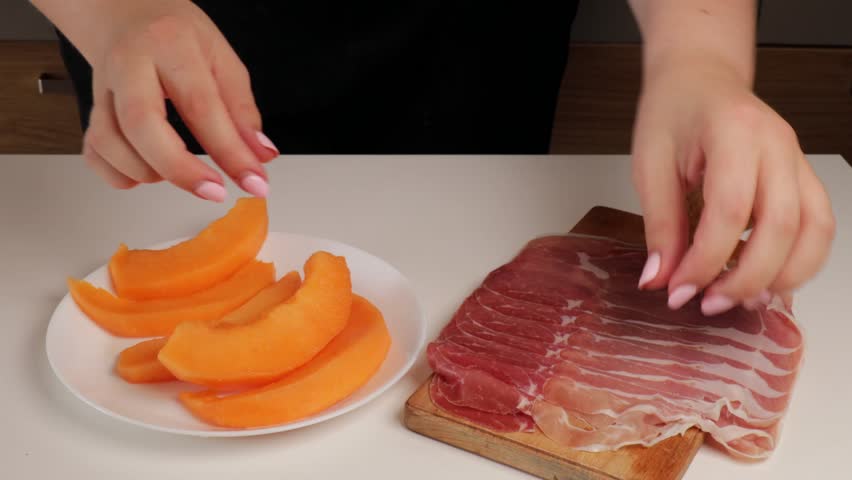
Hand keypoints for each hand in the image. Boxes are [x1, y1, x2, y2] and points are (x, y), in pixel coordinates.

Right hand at [69, 0, 277, 199]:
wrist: (127, 13)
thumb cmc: (177, 36)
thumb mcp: (222, 59)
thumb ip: (242, 110)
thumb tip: (261, 156)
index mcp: (170, 44)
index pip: (201, 105)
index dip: (229, 151)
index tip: (254, 182)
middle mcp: (129, 64)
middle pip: (142, 125)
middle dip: (181, 170)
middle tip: (214, 192)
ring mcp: (102, 88)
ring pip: (110, 143)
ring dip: (149, 172)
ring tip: (179, 169)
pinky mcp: (89, 110)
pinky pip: (94, 153)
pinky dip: (119, 175)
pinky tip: (146, 171)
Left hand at [632, 57, 835, 314]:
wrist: (700, 80)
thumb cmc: (673, 114)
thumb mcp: (649, 165)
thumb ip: (659, 225)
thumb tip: (660, 280)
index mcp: (734, 132)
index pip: (730, 210)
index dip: (706, 260)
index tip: (679, 291)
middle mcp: (778, 145)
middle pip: (782, 226)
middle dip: (745, 277)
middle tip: (709, 305)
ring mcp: (798, 160)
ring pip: (814, 230)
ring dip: (782, 276)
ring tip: (740, 301)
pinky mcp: (803, 176)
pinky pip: (818, 225)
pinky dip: (798, 261)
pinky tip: (763, 280)